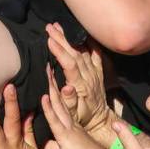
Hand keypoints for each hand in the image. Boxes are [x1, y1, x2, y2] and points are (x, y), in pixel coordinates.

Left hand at [41, 78, 133, 148]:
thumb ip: (55, 147)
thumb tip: (43, 145)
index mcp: (72, 126)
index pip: (61, 104)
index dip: (55, 90)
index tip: (50, 76)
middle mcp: (71, 123)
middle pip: (60, 98)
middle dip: (53, 81)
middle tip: (48, 65)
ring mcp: (70, 128)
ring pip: (59, 104)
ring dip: (51, 87)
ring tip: (47, 70)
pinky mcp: (68, 136)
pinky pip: (57, 119)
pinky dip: (50, 108)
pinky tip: (45, 96)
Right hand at [45, 25, 113, 143]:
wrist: (100, 121)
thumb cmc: (83, 119)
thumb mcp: (74, 116)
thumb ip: (69, 102)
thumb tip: (67, 87)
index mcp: (82, 86)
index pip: (70, 64)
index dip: (60, 51)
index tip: (49, 39)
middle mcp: (89, 77)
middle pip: (75, 53)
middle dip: (62, 39)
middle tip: (49, 27)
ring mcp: (95, 74)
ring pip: (83, 51)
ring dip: (70, 38)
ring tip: (59, 26)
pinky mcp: (98, 73)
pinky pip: (96, 55)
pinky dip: (89, 43)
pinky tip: (82, 34)